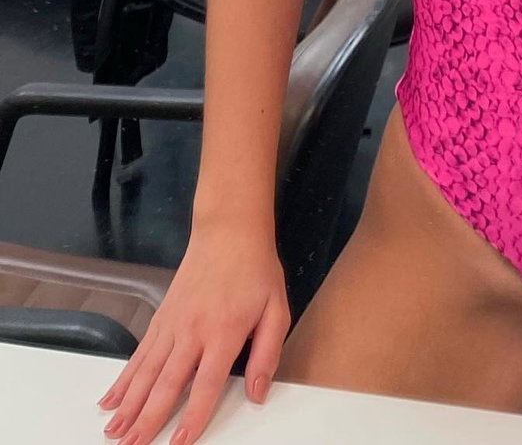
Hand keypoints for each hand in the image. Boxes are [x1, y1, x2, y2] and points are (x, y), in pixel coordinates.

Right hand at [94, 227, 289, 444]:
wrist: (229, 231)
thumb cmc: (255, 269)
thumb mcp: (277, 309)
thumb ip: (268, 354)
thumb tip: (257, 393)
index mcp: (224, 332)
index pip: (206, 384)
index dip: (193, 417)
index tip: (178, 443)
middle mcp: (193, 331)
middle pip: (166, 384)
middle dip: (147, 419)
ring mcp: (172, 324)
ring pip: (146, 371)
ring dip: (129, 405)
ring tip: (114, 431)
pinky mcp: (161, 316)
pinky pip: (140, 353)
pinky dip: (124, 378)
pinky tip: (112, 398)